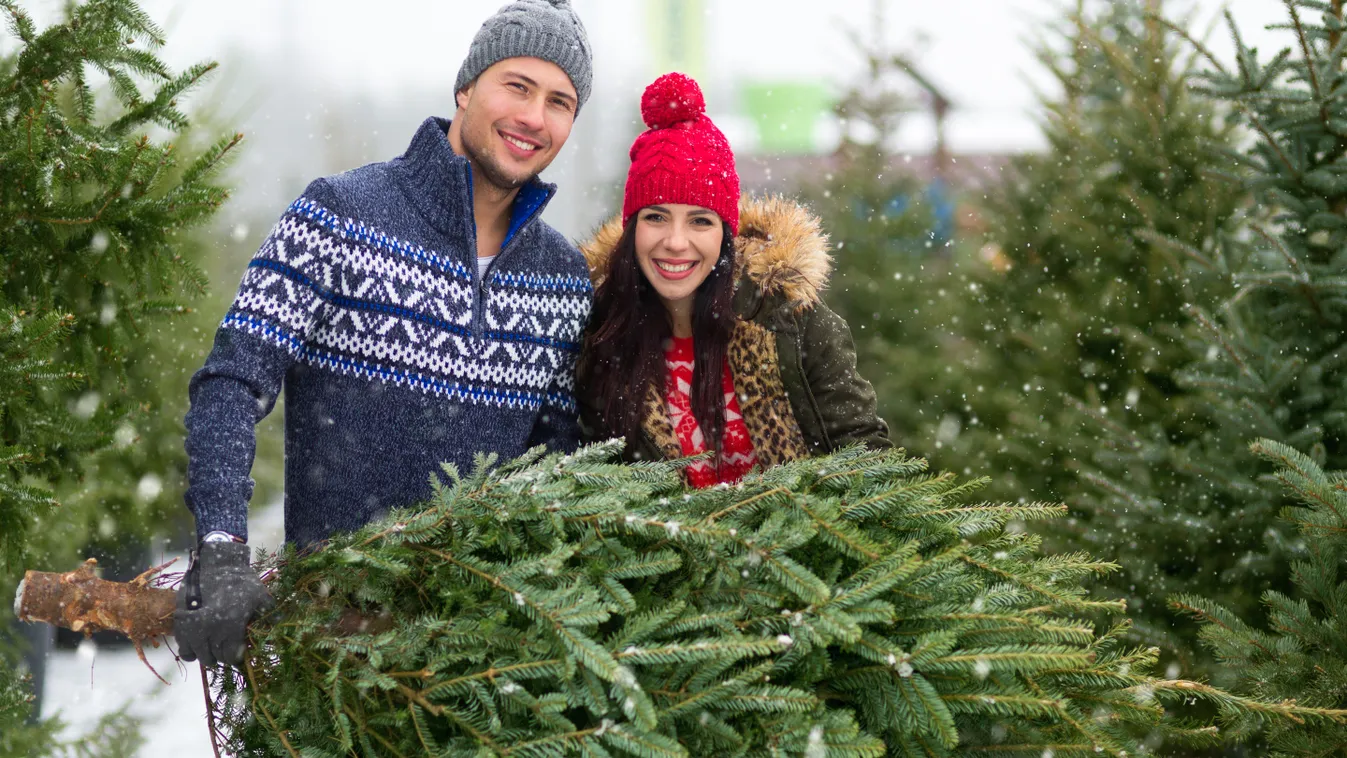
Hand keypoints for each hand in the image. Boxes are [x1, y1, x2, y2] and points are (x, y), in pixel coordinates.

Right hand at [173, 541, 272, 666]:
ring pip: (198, 655)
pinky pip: (182, 646)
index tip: (239, 652)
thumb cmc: (242, 580)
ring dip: (206, 655)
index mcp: (231, 626)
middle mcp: (211, 630)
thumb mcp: (261, 596)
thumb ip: (269, 615)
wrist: (216, 563)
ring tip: (212, 649)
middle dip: (222, 656)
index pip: (231, 657)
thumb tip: (279, 630)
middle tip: (226, 649)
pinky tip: (197, 646)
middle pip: (215, 658)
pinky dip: (190, 650)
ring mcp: (193, 627)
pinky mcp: (180, 621)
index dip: (236, 657)